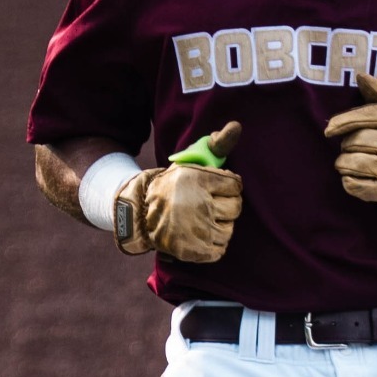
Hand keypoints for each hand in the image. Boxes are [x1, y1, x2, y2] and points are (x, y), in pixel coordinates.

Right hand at [113, 122, 243, 260]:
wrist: (140, 213)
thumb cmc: (173, 186)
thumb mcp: (190, 162)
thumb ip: (216, 145)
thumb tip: (236, 126)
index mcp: (197, 179)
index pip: (235, 184)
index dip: (228, 187)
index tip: (217, 188)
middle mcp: (197, 204)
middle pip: (236, 208)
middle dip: (225, 206)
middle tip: (208, 205)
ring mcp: (195, 230)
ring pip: (229, 230)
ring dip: (220, 227)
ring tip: (203, 221)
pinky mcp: (192, 250)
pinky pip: (220, 250)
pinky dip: (213, 246)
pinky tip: (201, 236)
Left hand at [322, 74, 376, 233]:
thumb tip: (360, 76)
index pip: (366, 115)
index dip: (343, 120)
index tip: (329, 129)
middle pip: (355, 140)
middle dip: (347, 146)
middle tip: (354, 150)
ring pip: (350, 162)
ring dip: (343, 165)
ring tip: (351, 165)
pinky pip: (353, 185)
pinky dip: (349, 183)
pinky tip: (357, 180)